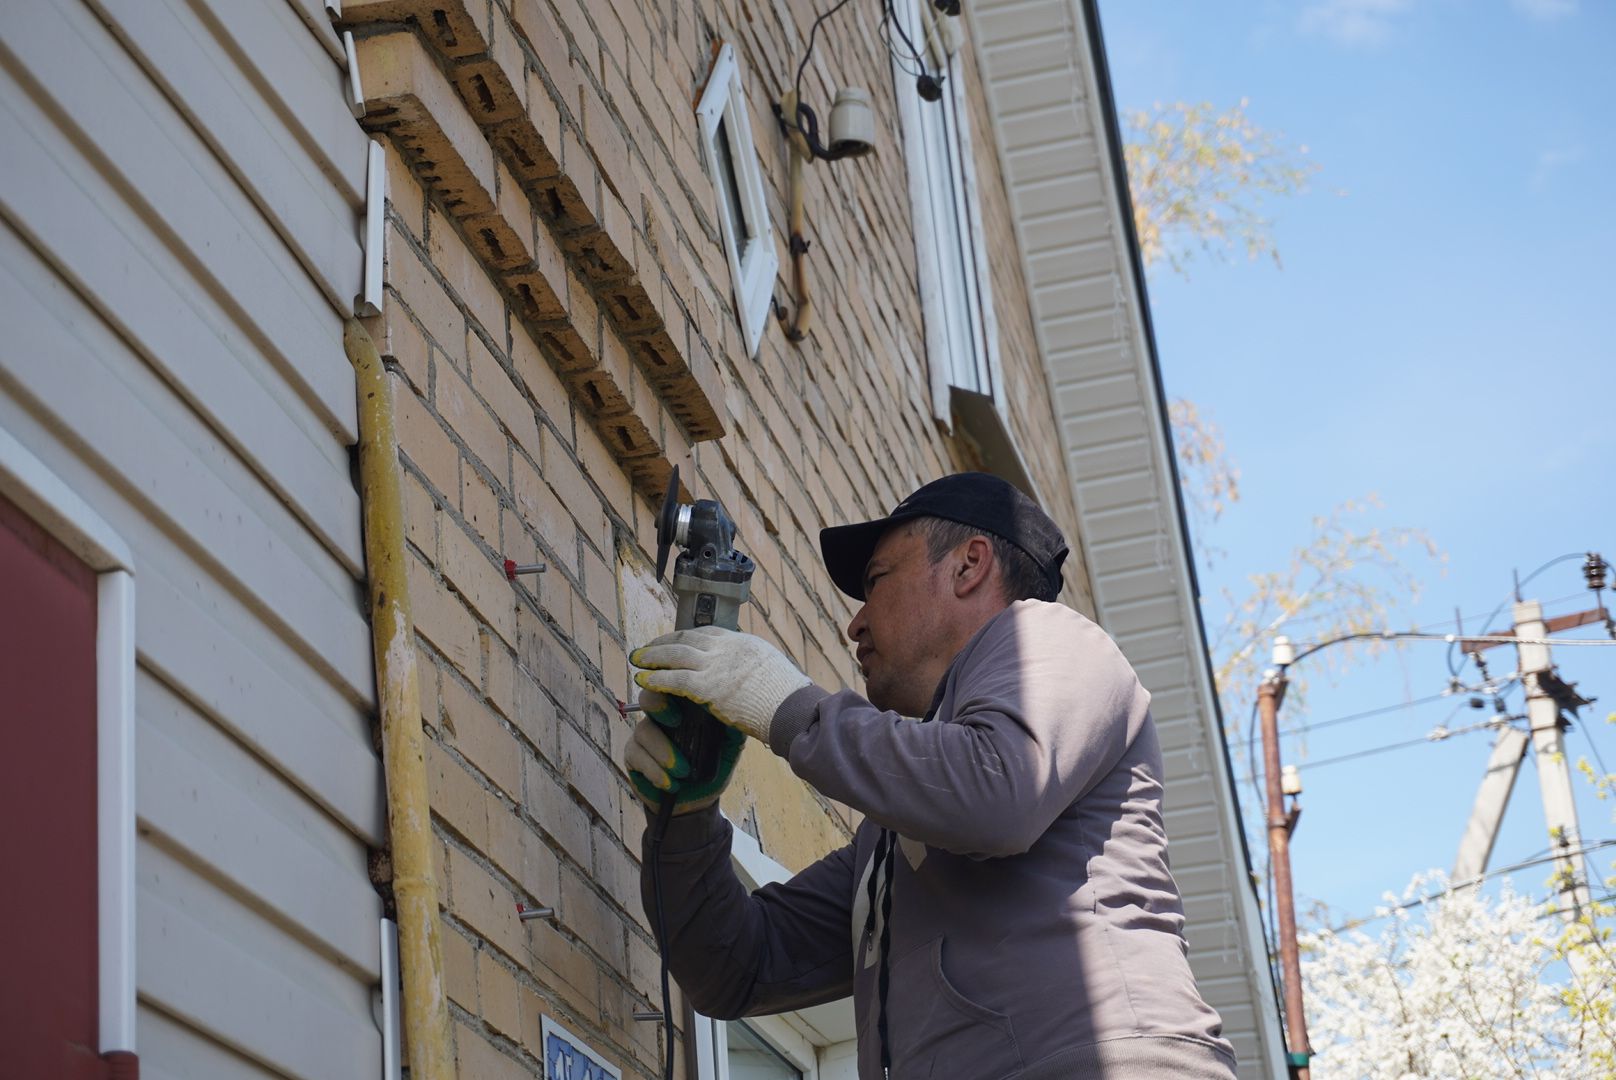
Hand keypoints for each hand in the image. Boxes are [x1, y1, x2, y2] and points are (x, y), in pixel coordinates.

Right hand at [623, 689, 743, 812]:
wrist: (697, 800)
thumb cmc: (712, 767)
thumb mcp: (729, 747)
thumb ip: (733, 727)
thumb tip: (742, 710)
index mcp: (683, 708)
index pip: (674, 686)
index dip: (674, 681)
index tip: (689, 694)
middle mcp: (661, 717)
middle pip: (648, 696)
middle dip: (659, 705)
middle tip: (675, 721)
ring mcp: (645, 734)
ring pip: (644, 730)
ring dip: (664, 752)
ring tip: (683, 771)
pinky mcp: (633, 755)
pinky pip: (637, 755)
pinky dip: (655, 771)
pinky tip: (670, 784)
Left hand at [630, 626, 812, 743]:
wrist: (793, 709)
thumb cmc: (789, 699)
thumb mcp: (772, 671)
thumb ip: (752, 668)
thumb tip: (746, 676)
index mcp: (744, 643)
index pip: (708, 632)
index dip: (686, 635)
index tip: (674, 639)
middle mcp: (728, 648)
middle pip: (687, 637)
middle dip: (664, 642)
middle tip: (647, 647)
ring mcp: (717, 666)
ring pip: (676, 654)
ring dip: (653, 656)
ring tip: (638, 659)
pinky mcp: (708, 687)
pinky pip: (674, 679)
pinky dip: (655, 678)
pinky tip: (642, 680)